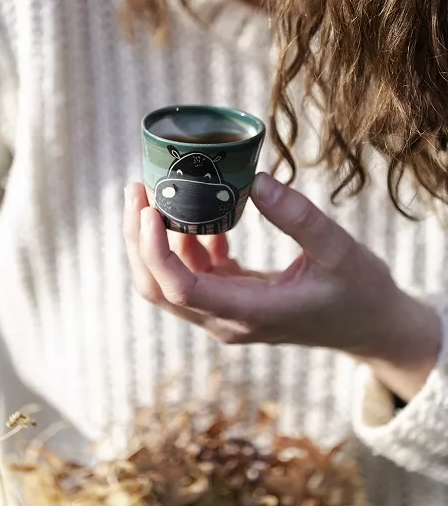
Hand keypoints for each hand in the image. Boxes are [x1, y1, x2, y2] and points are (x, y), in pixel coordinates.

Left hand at [124, 174, 441, 400]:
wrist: (369, 326)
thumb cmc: (360, 291)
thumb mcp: (340, 250)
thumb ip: (299, 218)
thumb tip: (256, 180)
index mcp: (250, 312)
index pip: (181, 287)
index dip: (154, 250)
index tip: (149, 207)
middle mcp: (228, 321)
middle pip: (160, 288)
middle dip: (138, 241)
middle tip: (137, 189)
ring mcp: (227, 315)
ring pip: (169, 283)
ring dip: (153, 241)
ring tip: (153, 192)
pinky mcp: (232, 302)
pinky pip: (193, 275)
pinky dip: (184, 245)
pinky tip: (199, 216)